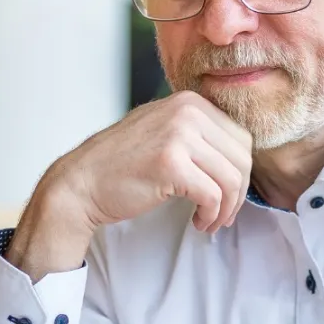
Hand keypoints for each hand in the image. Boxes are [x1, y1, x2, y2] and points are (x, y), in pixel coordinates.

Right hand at [7, 92, 252, 279]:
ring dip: (227, 208)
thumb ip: (199, 135)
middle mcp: (187, 111)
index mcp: (190, 101)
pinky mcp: (171, 164)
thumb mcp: (164, 132)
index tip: (227, 195)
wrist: (80, 183)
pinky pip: (213, 195)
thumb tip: (241, 156)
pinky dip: (211, 215)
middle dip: (238, 193)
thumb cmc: (122, 165)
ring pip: (232, 178)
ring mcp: (179, 135)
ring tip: (210, 221)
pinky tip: (198, 222)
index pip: (241, 138)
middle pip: (242, 157)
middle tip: (222, 214)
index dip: (239, 172)